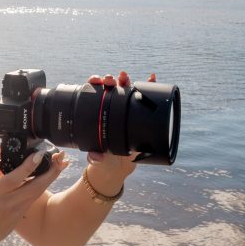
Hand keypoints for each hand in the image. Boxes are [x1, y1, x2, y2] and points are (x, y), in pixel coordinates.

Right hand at [0, 150, 68, 245]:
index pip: (14, 178)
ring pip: (38, 193)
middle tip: (61, 157)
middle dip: (51, 172)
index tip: (40, 154)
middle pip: (34, 187)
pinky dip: (42, 185)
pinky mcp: (21, 217)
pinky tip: (50, 175)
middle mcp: (7, 203)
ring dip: (51, 177)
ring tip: (61, 163)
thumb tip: (4, 149)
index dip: (28, 166)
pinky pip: (34, 198)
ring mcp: (16, 212)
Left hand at [84, 69, 157, 192]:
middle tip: (112, 79)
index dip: (94, 84)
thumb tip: (95, 156)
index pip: (93, 94)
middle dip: (111, 80)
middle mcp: (109, 110)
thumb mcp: (98, 160)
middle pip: (109, 90)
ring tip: (126, 76)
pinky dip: (149, 87)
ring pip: (125, 92)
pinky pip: (144, 101)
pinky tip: (151, 79)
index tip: (96, 80)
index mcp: (96, 115)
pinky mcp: (138, 117)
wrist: (118, 168)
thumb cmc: (104, 161)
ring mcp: (124, 112)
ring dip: (127, 81)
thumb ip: (95, 158)